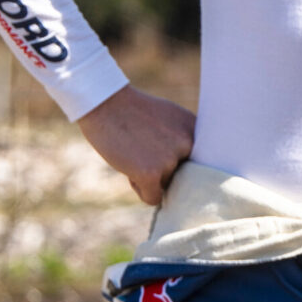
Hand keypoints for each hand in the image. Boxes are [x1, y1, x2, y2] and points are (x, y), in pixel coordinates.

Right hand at [77, 84, 194, 205]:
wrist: (105, 103)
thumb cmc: (133, 111)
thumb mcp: (170, 119)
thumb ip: (184, 142)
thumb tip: (191, 173)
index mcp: (196, 131)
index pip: (197, 163)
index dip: (179, 161)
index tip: (163, 152)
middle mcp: (189, 145)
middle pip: (182, 176)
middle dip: (164, 170)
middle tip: (143, 151)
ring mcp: (170, 159)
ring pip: (165, 185)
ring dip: (149, 177)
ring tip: (132, 153)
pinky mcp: (151, 173)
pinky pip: (153, 198)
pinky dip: (140, 189)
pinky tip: (130, 170)